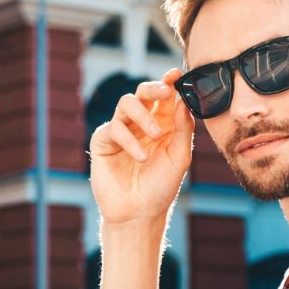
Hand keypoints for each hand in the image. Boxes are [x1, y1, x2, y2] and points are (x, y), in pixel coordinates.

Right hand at [89, 68, 194, 225]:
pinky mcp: (104, 141)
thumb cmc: (161, 186)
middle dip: (154, 88)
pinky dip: (129, 140)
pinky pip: (114, 128)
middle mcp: (141, 123)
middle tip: (165, 91)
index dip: (170, 82)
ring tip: (154, 136)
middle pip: (143, 93)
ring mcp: (121, 130)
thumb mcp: (179, 157)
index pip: (165, 97)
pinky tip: (141, 157)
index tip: (177, 74)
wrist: (139, 213)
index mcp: (162, 124)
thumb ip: (182, 129)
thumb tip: (183, 101)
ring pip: (126, 104)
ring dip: (142, 115)